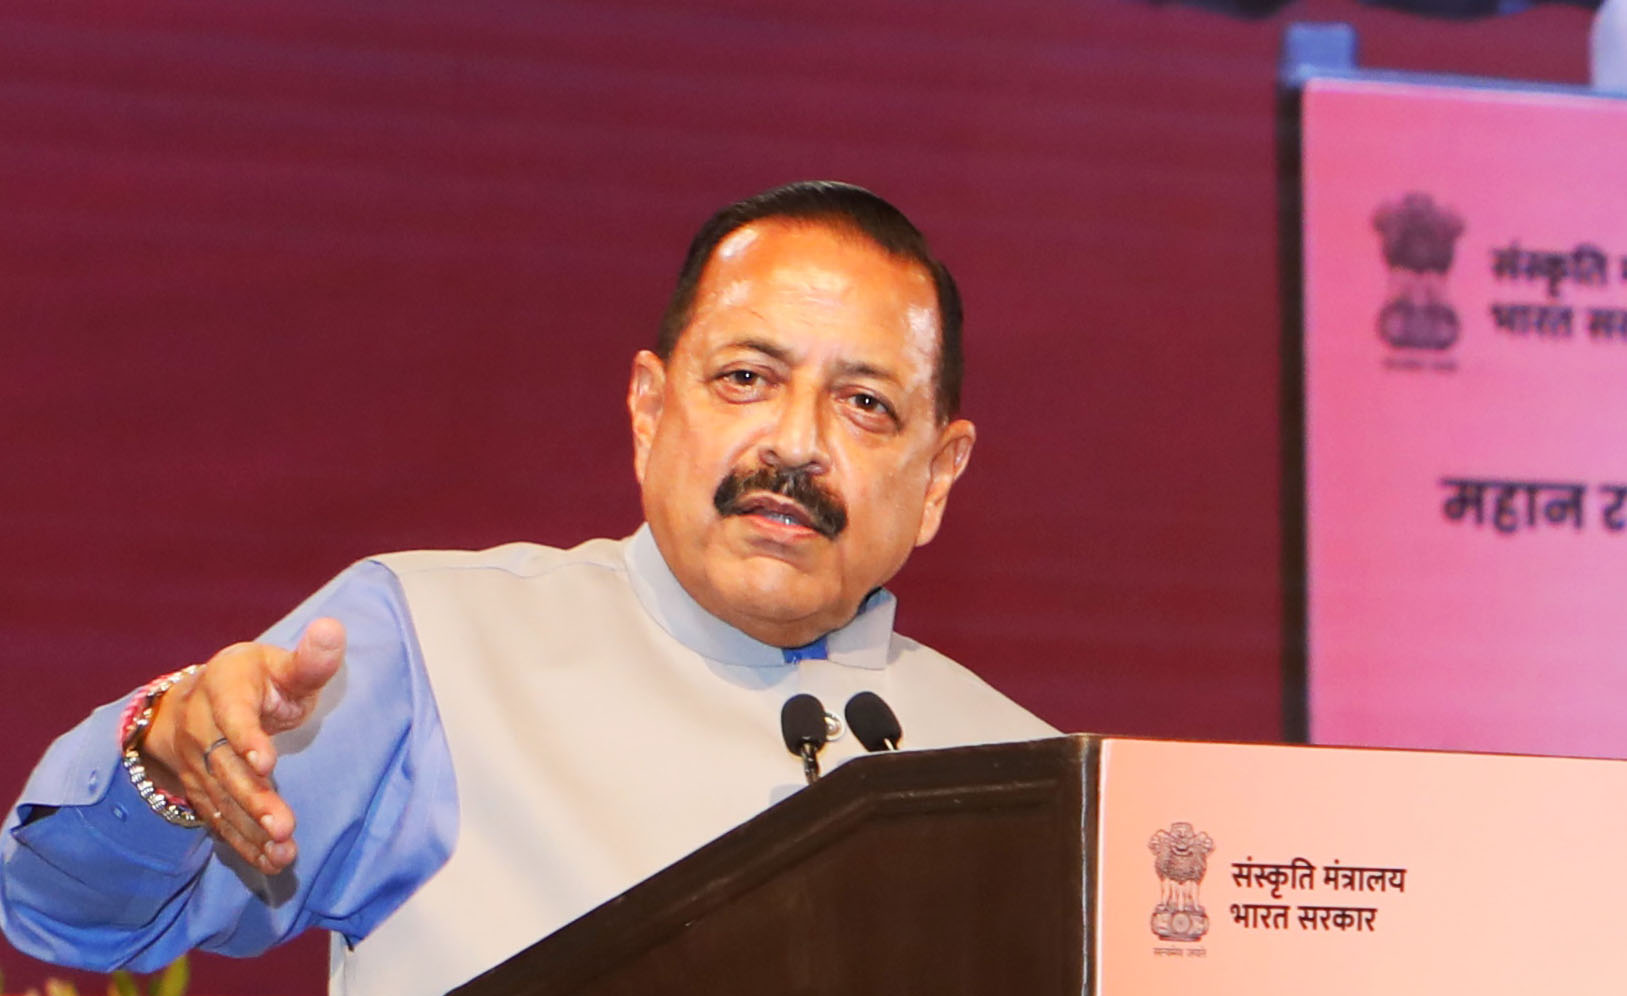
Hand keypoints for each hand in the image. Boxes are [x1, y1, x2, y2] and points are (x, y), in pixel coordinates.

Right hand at [142, 618, 345, 873]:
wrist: (198, 701)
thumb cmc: (256, 680)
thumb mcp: (281, 664)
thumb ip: (309, 658)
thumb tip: (332, 629)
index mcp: (222, 688)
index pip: (231, 715)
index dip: (246, 738)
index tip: (267, 763)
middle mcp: (201, 729)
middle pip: (225, 767)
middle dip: (253, 798)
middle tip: (283, 825)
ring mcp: (198, 765)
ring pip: (221, 799)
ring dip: (251, 829)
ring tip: (283, 850)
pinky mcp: (203, 792)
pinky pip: (220, 821)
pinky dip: (245, 844)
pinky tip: (272, 861)